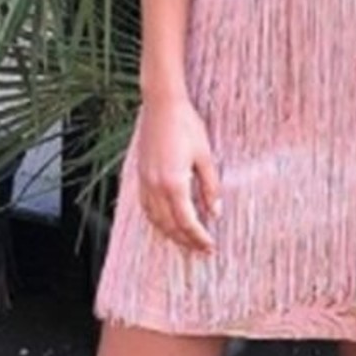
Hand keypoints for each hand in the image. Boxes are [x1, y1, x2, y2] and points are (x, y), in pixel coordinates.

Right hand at [135, 96, 221, 256]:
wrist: (161, 105)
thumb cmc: (186, 125)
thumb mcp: (205, 156)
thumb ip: (210, 187)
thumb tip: (216, 213)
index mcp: (174, 183)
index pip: (187, 222)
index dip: (199, 238)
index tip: (210, 247)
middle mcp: (156, 187)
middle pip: (170, 225)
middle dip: (185, 241)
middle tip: (200, 250)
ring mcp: (145, 181)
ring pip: (155, 219)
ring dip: (170, 234)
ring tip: (184, 242)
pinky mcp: (140, 174)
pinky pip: (145, 207)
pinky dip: (156, 220)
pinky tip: (165, 222)